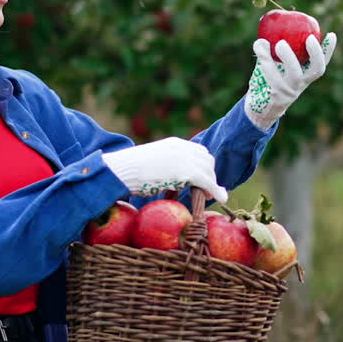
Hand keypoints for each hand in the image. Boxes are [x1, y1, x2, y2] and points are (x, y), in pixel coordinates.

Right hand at [102, 137, 227, 203]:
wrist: (121, 170)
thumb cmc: (128, 170)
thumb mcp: (150, 161)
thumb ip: (164, 164)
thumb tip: (166, 177)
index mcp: (173, 144)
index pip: (198, 151)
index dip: (204, 165)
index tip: (203, 177)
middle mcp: (181, 148)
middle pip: (207, 160)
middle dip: (209, 174)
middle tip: (207, 189)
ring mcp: (184, 158)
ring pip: (209, 170)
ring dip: (211, 183)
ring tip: (208, 195)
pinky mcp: (185, 171)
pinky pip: (207, 181)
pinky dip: (216, 189)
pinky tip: (221, 198)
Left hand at [243, 32, 337, 130]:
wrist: (259, 107)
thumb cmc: (269, 81)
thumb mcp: (277, 67)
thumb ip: (276, 50)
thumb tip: (266, 28)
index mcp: (305, 76)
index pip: (321, 63)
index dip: (328, 50)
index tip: (331, 34)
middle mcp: (301, 84)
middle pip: (316, 70)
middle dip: (316, 53)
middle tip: (310, 38)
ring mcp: (290, 91)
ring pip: (295, 74)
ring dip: (289, 57)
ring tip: (280, 43)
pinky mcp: (275, 95)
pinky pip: (271, 75)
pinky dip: (264, 57)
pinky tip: (259, 45)